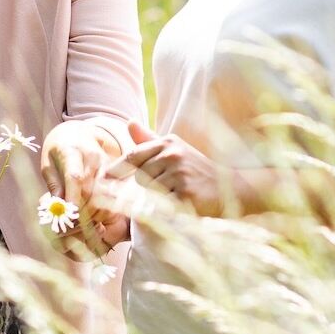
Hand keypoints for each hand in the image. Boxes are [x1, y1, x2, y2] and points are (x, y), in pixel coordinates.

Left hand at [40, 121, 120, 258]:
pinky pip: (112, 196)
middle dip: (81, 213)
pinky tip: (93, 217)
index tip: (66, 215)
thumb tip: (57, 206)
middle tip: (68, 226)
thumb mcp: (48, 164)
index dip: (72, 198)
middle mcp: (94, 157)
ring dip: (93, 214)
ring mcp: (108, 165)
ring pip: (104, 197)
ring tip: (79, 223)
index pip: (75, 177)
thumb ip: (54, 184)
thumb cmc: (58, 151)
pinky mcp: (115, 173)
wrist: (77, 133)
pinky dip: (103, 210)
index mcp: (73, 151)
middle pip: (91, 191)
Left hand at [109, 120, 226, 217]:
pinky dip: (167, 211)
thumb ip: (149, 141)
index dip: (115, 170)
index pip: (133, 157)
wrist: (232, 188)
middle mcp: (173, 155)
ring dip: (158, 200)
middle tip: (165, 190)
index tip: (102, 179)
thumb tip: (129, 122)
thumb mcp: (175, 150)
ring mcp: (180, 174)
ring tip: (178, 196)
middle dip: (145, 188)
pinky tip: (182, 206)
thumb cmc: (197, 170)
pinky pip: (163, 207)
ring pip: (150, 194)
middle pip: (140, 178)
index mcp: (167, 143)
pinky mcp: (187, 194)